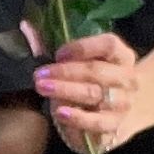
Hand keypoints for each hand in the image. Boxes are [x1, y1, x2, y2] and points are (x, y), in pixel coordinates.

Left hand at [35, 31, 138, 151]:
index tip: (58, 54)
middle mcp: (127, 78)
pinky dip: (79, 118)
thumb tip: (26, 27)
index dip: (83, 47)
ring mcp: (123, 103)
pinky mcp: (116, 126)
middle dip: (65, 71)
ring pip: (94, 94)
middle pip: (96, 70)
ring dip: (66, 90)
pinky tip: (61, 113)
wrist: (120, 114)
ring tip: (43, 88)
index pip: (109, 44)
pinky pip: (98, 122)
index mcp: (122, 56)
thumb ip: (59, 50)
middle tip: (39, 74)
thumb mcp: (81, 64)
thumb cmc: (93, 83)